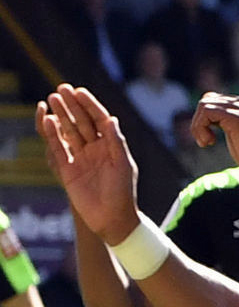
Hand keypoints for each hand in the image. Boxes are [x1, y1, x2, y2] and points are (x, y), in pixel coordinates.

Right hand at [33, 85, 142, 241]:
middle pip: (81, 122)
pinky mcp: (67, 170)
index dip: (89, 105)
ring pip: (67, 132)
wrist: (112, 218)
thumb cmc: (123, 191)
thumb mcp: (123, 164)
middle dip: (71, 105)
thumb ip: (115, 142)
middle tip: (60, 88)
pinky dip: (52, 135)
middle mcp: (95, 148)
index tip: (79, 91)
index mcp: (111, 145)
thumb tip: (110, 119)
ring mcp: (80, 158)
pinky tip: (47, 120)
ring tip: (50, 99)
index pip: (99, 119)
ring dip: (60, 115)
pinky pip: (58, 149)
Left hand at [190, 92, 238, 183]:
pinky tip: (208, 142)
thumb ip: (225, 122)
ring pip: (204, 105)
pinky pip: (206, 112)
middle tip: (205, 141)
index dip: (205, 119)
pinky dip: (200, 128)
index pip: (214, 100)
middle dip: (199, 123)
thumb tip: (206, 117)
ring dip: (198, 126)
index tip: (209, 138)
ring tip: (206, 142)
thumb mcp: (237, 134)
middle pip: (207, 101)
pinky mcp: (236, 117)